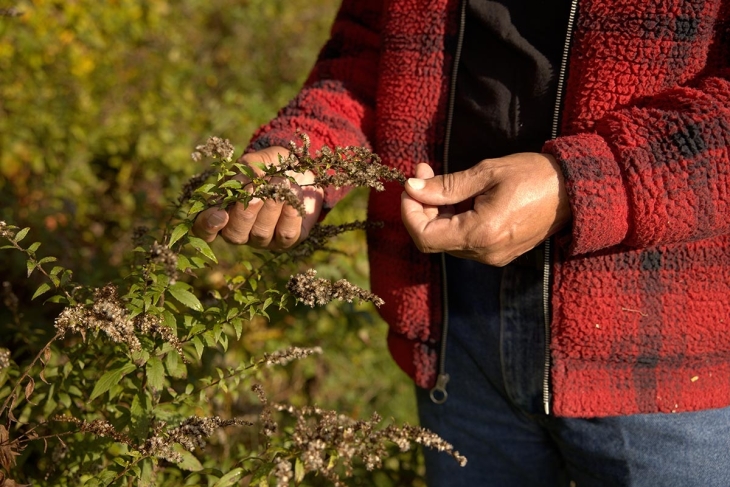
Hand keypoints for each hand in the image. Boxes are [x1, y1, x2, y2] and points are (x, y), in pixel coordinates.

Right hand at [192, 145, 323, 249]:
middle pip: (234, 235)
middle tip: (255, 190)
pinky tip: (293, 194)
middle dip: (245, 213)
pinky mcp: (288, 240)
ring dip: (271, 205)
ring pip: (261, 234)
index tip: (220, 213)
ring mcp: (264, 239)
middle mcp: (241, 230)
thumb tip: (243, 183)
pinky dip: (289, 212)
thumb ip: (245, 171)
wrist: (301, 167)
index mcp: (224, 210)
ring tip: (282, 180)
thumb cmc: (270, 165)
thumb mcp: (255, 161)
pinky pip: (286, 234)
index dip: (208, 224)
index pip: (204, 227)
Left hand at [401, 153, 570, 265]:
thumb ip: (446, 186)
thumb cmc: (534, 175)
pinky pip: (465, 240)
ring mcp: (493, 257)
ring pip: (447, 240)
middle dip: (421, 206)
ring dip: (436, 212)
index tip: (410, 186)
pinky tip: (458, 196)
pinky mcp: (499, 253)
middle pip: (434, 239)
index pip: (424, 237)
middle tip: (423, 173)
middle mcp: (485, 253)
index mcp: (481, 234)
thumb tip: (412, 189)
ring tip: (438, 179)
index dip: (409, 212)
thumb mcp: (487, 173)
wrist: (576, 191)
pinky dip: (453, 220)